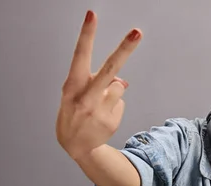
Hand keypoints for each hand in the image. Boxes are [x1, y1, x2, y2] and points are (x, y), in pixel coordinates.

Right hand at [56, 10, 142, 160]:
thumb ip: (94, 82)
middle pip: (110, 69)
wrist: (76, 146)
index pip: (80, 54)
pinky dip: (115, 106)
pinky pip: (121, 103)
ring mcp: (99, 110)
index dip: (87, 34)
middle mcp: (85, 96)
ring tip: (98, 105)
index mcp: (72, 84)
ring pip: (119, 87)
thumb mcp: (75, 94)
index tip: (92, 15)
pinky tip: (103, 116)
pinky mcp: (112, 120)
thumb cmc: (75, 112)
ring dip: (113, 92)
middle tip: (137, 32)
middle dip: (124, 48)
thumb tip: (122, 81)